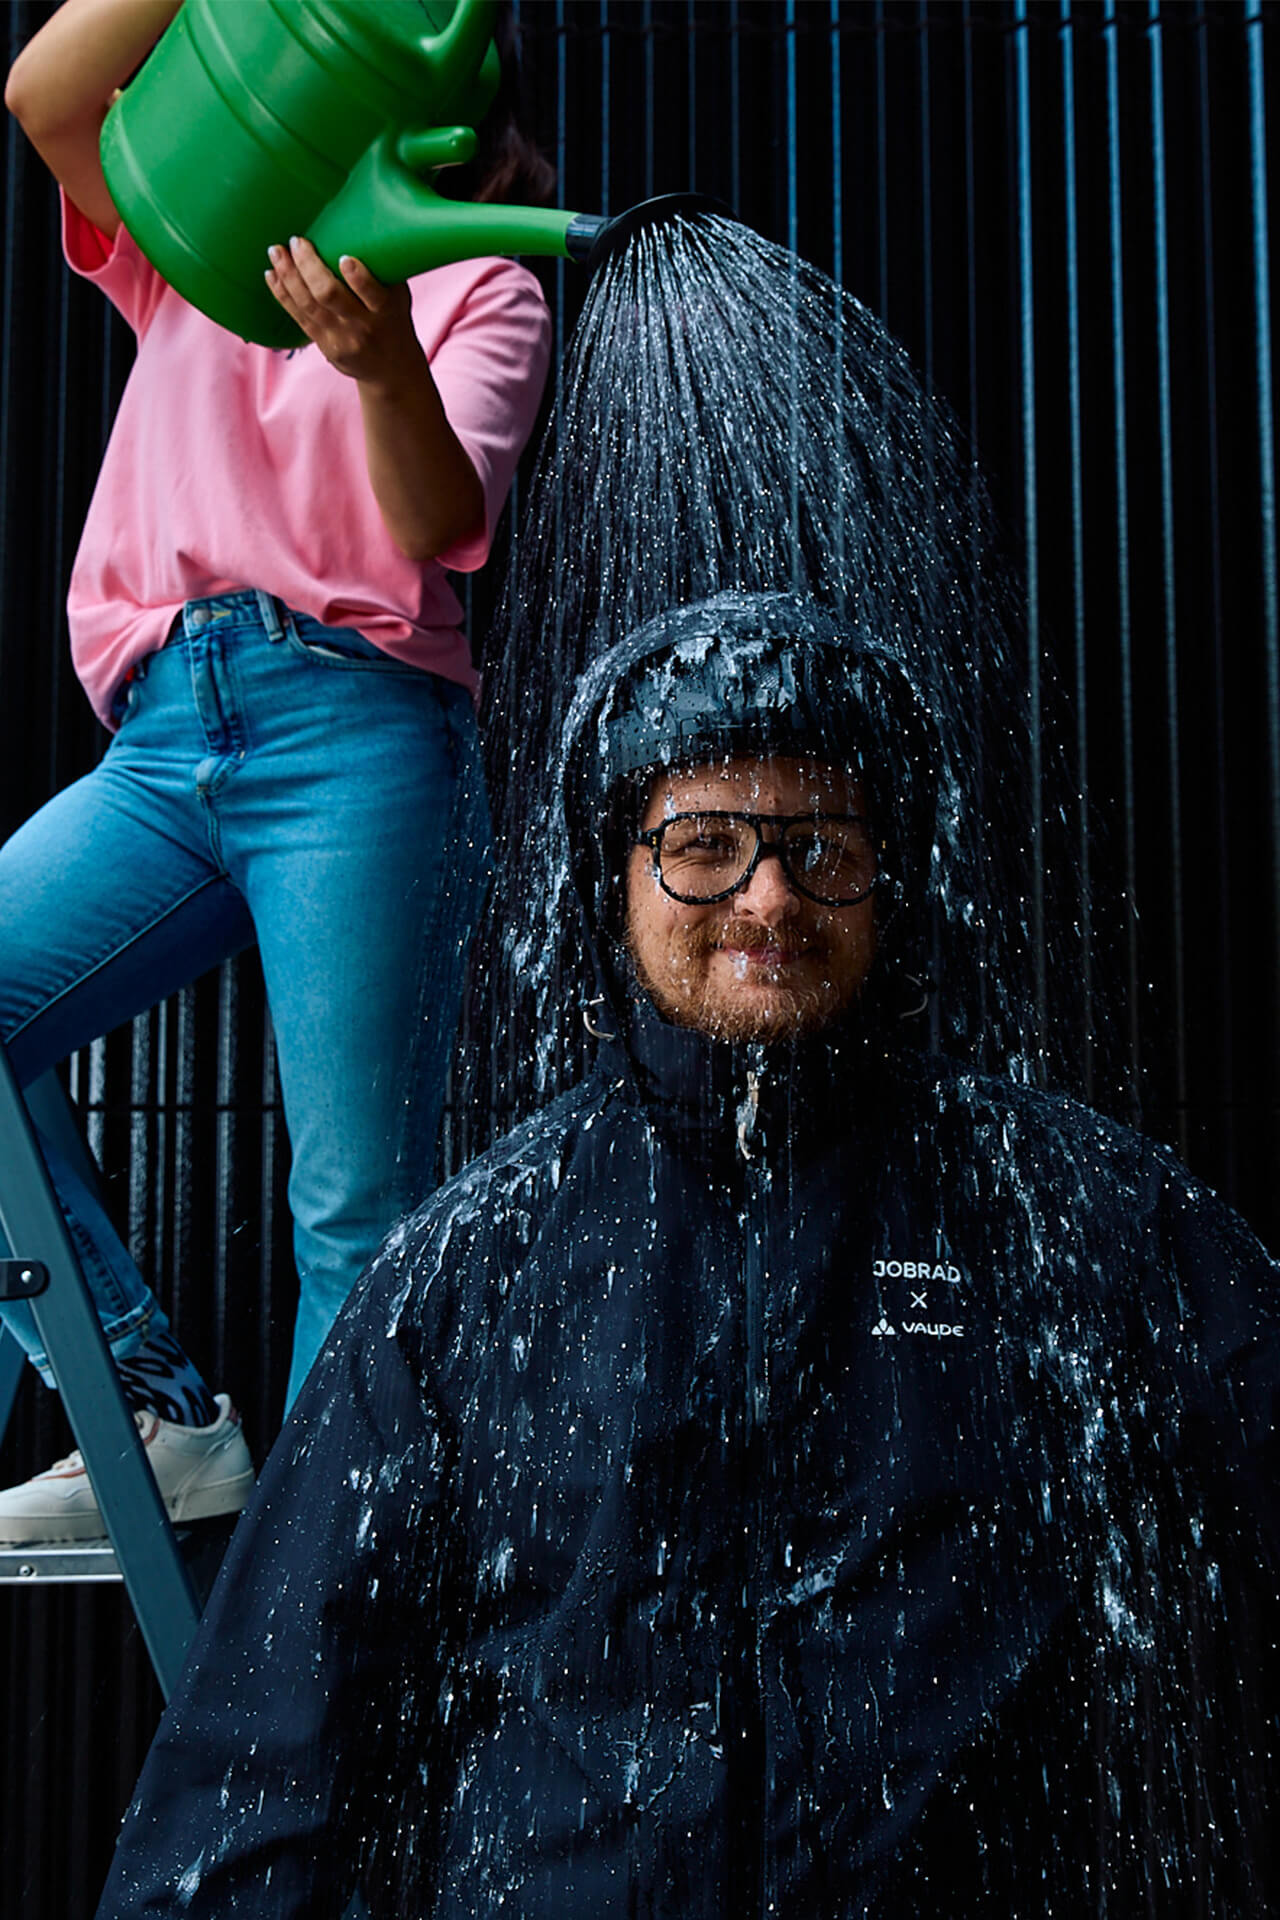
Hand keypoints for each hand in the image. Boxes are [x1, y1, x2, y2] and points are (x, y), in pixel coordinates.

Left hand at [264, 236, 421, 389]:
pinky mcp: (324, 346)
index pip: (372, 294)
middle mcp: (363, 327)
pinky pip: (298, 317)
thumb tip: (360, 222)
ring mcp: (341, 338)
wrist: (391, 368)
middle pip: (330, 295)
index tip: (344, 257)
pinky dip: (282, 294)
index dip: (358, 277)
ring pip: (308, 304)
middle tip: (297, 241)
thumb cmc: (393, 318)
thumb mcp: (398, 296)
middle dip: (309, 266)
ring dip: (288, 275)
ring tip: (276, 252)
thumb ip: (382, 270)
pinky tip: (271, 275)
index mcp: (386, 311)